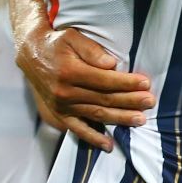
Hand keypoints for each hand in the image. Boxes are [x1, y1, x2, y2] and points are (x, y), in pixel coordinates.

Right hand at [19, 29, 152, 150]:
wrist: (30, 53)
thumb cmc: (56, 43)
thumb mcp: (72, 37)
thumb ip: (92, 50)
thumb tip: (111, 63)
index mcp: (69, 72)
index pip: (105, 80)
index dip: (127, 83)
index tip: (146, 83)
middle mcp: (64, 92)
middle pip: (104, 99)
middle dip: (130, 101)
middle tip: (150, 102)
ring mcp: (61, 106)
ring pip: (96, 115)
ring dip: (120, 118)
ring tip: (140, 120)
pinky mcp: (58, 114)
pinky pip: (77, 129)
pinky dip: (93, 139)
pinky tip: (109, 145)